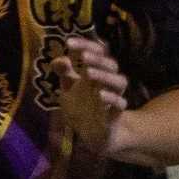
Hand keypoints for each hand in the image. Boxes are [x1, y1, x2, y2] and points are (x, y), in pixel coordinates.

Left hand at [49, 35, 129, 158]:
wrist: (94, 135)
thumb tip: (59, 59)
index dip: (85, 45)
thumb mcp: (69, 88)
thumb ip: (64, 73)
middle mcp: (108, 82)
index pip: (97, 53)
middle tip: (82, 57)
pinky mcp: (115, 115)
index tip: (68, 43)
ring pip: (120, 82)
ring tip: (88, 73)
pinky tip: (100, 94)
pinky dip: (112, 99)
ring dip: (105, 76)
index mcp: (97, 72)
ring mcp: (113, 98)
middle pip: (111, 65)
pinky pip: (120, 104)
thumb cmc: (83, 106)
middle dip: (97, 59)